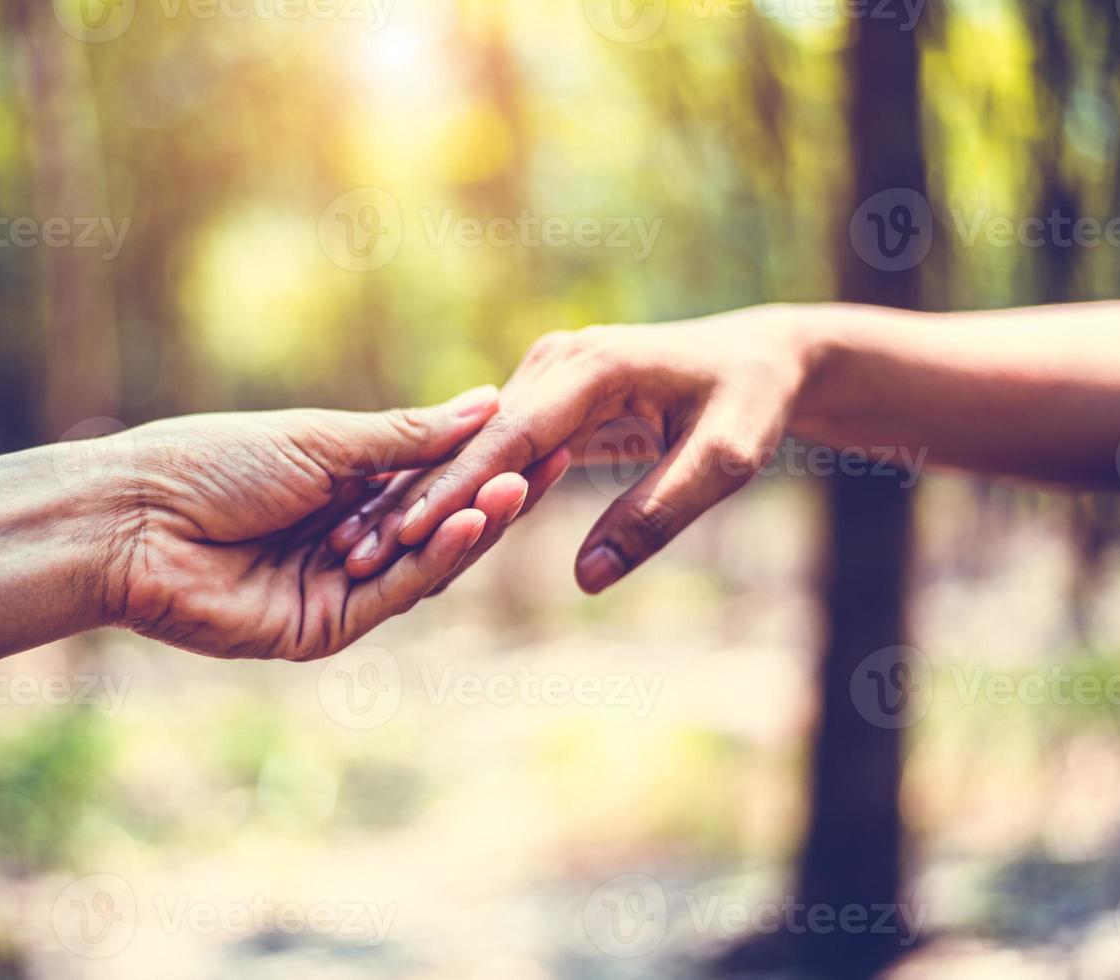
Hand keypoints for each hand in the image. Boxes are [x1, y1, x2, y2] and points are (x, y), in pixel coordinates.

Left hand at [97, 388, 565, 660]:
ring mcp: (335, 590)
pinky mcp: (321, 630)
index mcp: (340, 489)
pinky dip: (431, 563)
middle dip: (490, 496)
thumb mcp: (323, 440)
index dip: (481, 460)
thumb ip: (407, 437)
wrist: (133, 518)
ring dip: (471, 529)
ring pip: (420, 565)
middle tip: (552, 460)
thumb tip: (484, 402)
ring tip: (518, 488)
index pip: (429, 480)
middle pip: (434, 526)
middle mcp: (344, 541)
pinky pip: (390, 596)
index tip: (538, 431)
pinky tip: (468, 525)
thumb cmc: (212, 462)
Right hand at [329, 306, 811, 593]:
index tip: (404, 535)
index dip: (455, 488)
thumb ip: (657, 515)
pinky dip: (456, 489)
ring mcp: (549, 374)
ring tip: (364, 550)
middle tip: (355, 554)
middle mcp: (558, 361)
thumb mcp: (727, 462)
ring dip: (423, 496)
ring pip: (475, 447)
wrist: (764, 358)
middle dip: (416, 498)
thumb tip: (587, 579)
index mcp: (594, 367)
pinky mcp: (549, 394)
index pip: (510, 438)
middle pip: (474, 442)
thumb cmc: (753, 405)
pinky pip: (496, 448)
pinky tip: (410, 530)